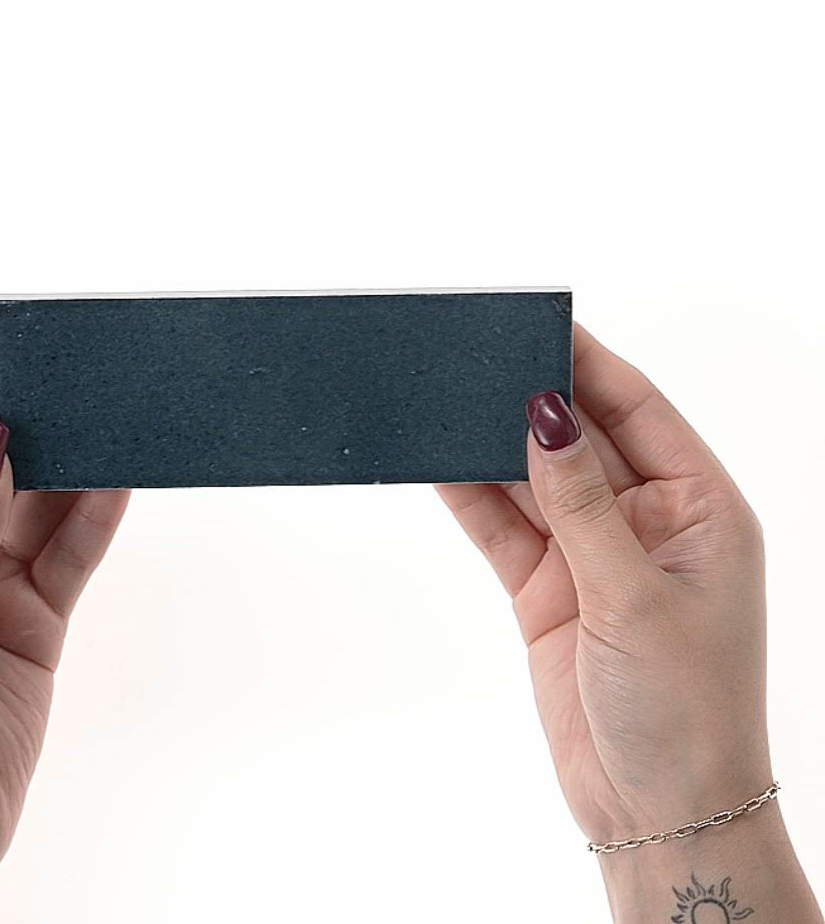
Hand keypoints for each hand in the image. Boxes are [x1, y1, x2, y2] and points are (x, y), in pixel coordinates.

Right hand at [437, 324, 820, 920]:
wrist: (655, 810)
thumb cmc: (687, 710)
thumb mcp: (635, 597)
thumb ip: (581, 504)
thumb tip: (544, 418)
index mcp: (699, 507)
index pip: (638, 409)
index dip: (587, 364)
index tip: (536, 326)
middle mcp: (645, 519)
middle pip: (577, 437)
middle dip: (526, 400)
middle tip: (472, 358)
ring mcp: (591, 553)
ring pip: (530, 479)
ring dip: (489, 445)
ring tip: (440, 402)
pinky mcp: (546, 586)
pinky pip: (502, 525)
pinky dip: (469, 496)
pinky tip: (437, 462)